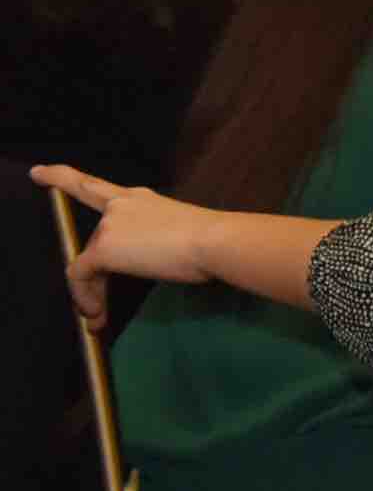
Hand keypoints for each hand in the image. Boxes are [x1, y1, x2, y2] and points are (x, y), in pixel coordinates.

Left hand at [28, 164, 216, 325]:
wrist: (215, 241)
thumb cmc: (214, 239)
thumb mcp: (179, 231)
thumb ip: (156, 238)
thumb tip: (152, 261)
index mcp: (140, 199)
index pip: (94, 186)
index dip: (62, 177)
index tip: (38, 173)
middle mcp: (120, 206)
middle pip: (91, 238)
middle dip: (83, 274)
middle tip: (87, 306)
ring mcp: (110, 225)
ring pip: (87, 262)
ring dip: (91, 293)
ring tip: (101, 317)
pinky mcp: (104, 248)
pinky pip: (81, 276)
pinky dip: (85, 298)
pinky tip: (96, 314)